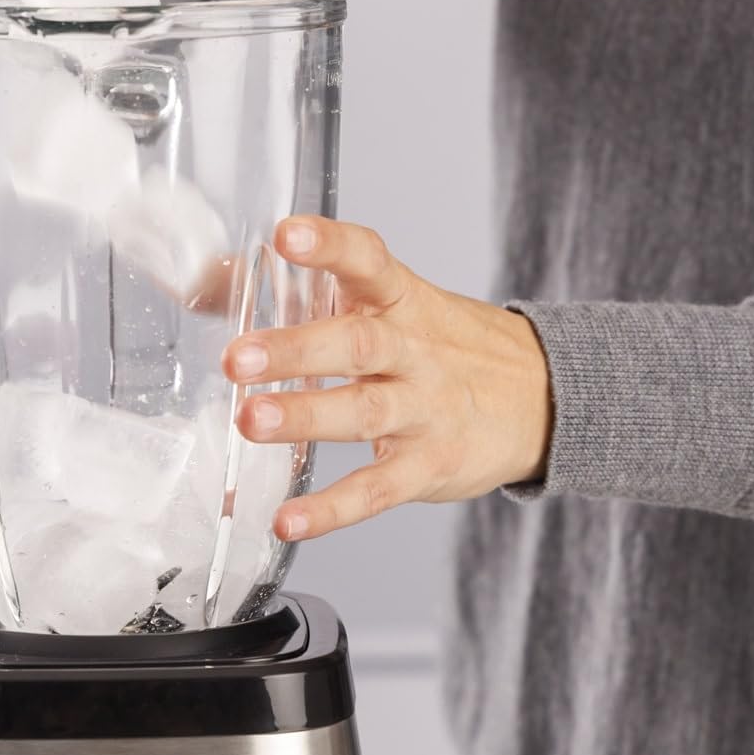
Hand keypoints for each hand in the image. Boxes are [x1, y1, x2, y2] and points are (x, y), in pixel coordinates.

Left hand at [222, 216, 553, 539]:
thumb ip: (305, 292)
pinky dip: (333, 510)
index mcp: (401, 299)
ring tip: (250, 423)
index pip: (367, 260)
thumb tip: (208, 278)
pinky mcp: (431, 465)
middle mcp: (415, 349)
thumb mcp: (392, 305)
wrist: (545, 396)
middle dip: (297, 349)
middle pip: (358, 342)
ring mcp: (426, 409)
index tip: (286, 234)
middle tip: (240, 357)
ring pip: (365, 412)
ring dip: (305, 417)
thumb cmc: (444, 344)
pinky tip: (289, 521)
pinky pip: (379, 490)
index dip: (328, 244)